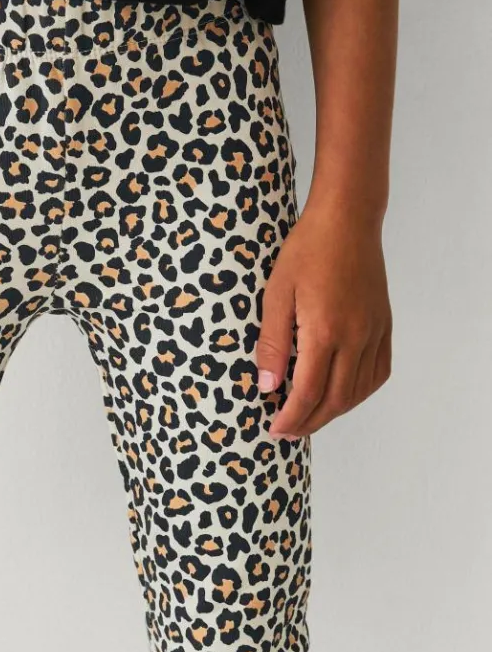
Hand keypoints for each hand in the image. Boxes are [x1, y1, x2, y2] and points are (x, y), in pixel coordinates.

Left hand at [257, 201, 391, 439]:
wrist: (348, 219)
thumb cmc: (307, 251)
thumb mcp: (276, 295)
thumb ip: (272, 343)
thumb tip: (268, 387)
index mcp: (325, 332)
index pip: (308, 393)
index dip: (290, 418)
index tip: (274, 429)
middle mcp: (355, 337)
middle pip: (335, 400)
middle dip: (309, 423)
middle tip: (287, 431)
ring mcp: (374, 332)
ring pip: (358, 391)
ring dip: (333, 412)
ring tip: (309, 418)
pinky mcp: (384, 325)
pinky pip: (377, 372)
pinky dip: (359, 392)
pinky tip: (341, 395)